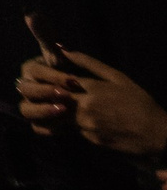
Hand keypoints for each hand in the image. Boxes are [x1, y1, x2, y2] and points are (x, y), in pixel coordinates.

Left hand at [19, 45, 166, 158]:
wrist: (156, 135)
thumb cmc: (138, 102)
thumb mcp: (116, 76)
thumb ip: (87, 62)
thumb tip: (62, 48)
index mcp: (91, 88)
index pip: (57, 79)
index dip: (45, 76)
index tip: (36, 72)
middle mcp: (85, 107)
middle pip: (53, 100)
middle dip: (44, 95)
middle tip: (35, 89)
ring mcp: (87, 126)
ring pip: (59, 117)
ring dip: (53, 111)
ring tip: (51, 103)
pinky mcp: (91, 140)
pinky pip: (73, 130)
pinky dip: (69, 123)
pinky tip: (71, 119)